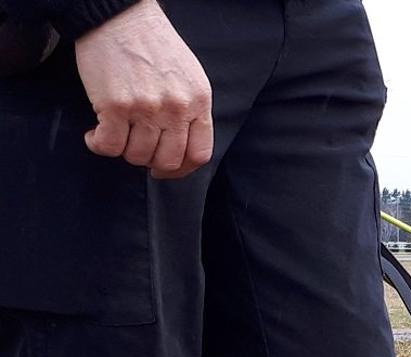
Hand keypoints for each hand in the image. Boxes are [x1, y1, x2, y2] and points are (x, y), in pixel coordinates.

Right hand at [74, 0, 212, 178]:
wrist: (120, 17)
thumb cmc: (153, 45)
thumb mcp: (188, 76)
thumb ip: (190, 109)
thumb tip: (180, 144)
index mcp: (199, 102)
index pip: (199, 153)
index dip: (181, 169)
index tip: (165, 169)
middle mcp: (176, 108)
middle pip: (167, 160)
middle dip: (150, 161)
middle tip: (136, 148)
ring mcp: (146, 108)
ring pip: (137, 156)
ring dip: (123, 151)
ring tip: (116, 133)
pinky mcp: (115, 105)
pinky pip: (108, 146)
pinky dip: (98, 145)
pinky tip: (95, 134)